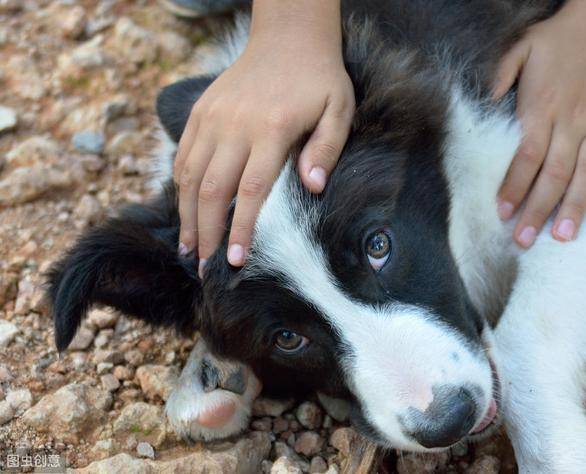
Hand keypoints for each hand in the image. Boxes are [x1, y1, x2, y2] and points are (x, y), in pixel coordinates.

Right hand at [174, 0, 353, 272]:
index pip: (250, 191)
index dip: (240, 229)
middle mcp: (234, 126)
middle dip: (206, 233)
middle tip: (205, 267)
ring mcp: (212, 118)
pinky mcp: (200, 112)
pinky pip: (182, 155)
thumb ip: (327, 148)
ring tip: (189, 248)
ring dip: (186, 216)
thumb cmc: (318, 79)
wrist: (287, 37)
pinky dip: (179, 186)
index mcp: (270, 129)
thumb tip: (313, 187)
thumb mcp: (339, 109)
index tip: (236, 261)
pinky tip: (183, 210)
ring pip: (189, 176)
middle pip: (211, 190)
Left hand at [494, 0, 585, 247]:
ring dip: (576, 207)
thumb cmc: (559, 35)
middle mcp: (572, 123)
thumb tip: (484, 107)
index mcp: (542, 109)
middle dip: (537, 210)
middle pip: (552, 175)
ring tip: (564, 237)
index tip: (502, 213)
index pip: (525, 159)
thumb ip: (499, 81)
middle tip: (525, 240)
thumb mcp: (519, 51)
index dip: (513, 188)